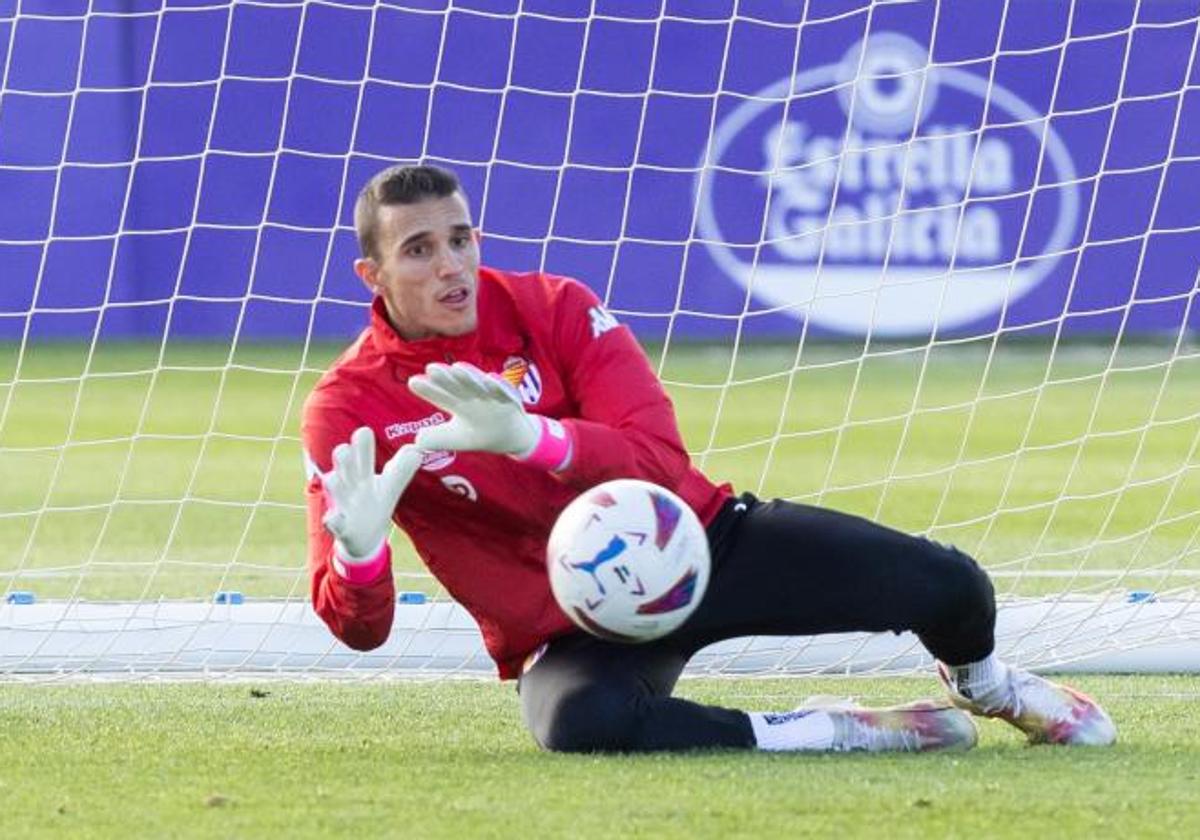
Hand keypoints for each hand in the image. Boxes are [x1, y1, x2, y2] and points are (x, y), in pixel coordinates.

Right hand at [322, 426, 420, 561]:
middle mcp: (350, 485)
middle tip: (345, 449)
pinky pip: (332, 522)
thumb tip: (417, 449)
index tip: (364, 431)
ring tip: (336, 480)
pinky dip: (333, 520)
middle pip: (343, 466)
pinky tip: (333, 519)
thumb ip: (402, 468)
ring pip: (334, 489)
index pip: (362, 455)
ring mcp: (343, 504)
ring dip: (335, 485)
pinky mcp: (340, 527)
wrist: (363, 539)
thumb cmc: (374, 504)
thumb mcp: (390, 487)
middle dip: (344, 458)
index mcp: (364, 474)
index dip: (362, 444)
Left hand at [408, 362, 538, 455]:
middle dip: (445, 377)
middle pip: (457, 385)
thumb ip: (438, 439)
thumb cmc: (480, 433)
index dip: (428, 389)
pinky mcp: (510, 400)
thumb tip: (416, 440)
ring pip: (479, 384)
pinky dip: (499, 385)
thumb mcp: (457, 439)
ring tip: (457, 368)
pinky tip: (490, 379)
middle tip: (431, 368)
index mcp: (458, 403)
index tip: (413, 382)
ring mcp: (492, 396)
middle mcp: (473, 396)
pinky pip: (505, 391)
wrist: (511, 437)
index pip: (441, 395)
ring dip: (469, 376)